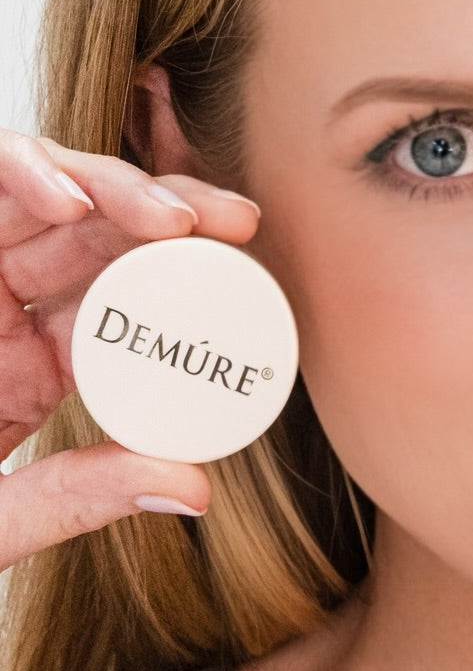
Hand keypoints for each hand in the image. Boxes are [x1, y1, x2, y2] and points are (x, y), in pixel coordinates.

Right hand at [0, 129, 259, 570]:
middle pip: (103, 231)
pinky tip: (66, 194)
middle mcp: (5, 301)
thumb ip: (74, 498)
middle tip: (234, 220)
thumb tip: (196, 488)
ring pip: (49, 192)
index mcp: (36, 359)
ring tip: (172, 216)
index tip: (251, 272)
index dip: (194, 275)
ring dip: (114, 186)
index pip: (131, 296)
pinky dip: (23, 171)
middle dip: (172, 214)